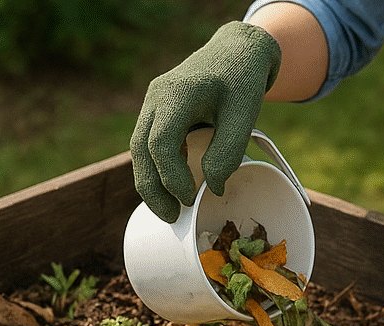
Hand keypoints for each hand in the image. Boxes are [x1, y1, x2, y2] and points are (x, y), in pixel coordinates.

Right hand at [130, 21, 281, 221]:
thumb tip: (212, 188)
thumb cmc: (243, 80)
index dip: (171, 176)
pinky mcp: (157, 110)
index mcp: (177, 93)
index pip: (160, 143)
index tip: (190, 198)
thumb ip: (228, 151)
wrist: (237, 50)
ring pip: (138, 149)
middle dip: (152, 188)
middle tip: (171, 217)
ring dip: (150, 181)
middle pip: (140, 149)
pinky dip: (156, 167)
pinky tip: (171, 187)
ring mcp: (153, 102)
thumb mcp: (245, 114)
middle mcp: (157, 96)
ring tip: (170, 210)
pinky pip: (148, 143)